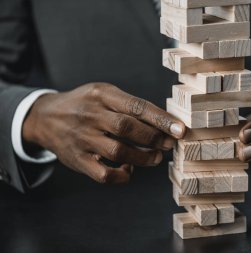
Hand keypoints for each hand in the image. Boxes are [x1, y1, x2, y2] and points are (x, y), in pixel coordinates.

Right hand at [23, 83, 185, 183]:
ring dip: (143, 158)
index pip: (136, 106)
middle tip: (169, 145)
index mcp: (101, 95)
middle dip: (154, 139)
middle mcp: (91, 115)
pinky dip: (122, 175)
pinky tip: (129, 169)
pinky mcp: (77, 160)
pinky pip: (103, 174)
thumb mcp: (104, 93)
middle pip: (128, 128)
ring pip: (118, 151)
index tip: (180, 130)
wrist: (45, 117)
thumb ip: (130, 105)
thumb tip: (164, 124)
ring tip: (156, 158)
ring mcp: (82, 139)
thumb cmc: (85, 105)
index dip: (161, 119)